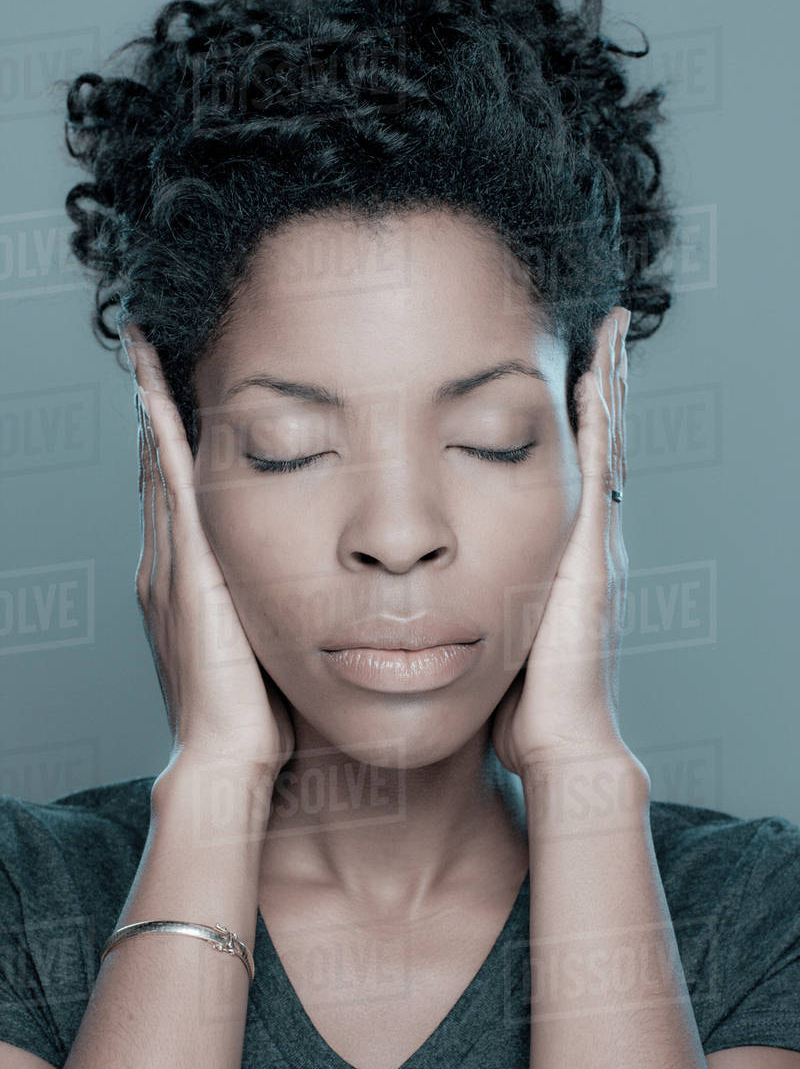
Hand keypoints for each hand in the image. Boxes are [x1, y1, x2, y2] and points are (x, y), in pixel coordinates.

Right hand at [123, 326, 294, 784]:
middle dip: (157, 415)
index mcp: (186, 584)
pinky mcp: (189, 570)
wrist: (226, 758)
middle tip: (155, 356)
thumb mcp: (260, 648)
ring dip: (155, 413)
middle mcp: (169, 566)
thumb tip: (301, 591)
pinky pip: (171, 488)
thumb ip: (266, 611)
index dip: (174, 449)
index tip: (178, 402)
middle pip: (159, 472)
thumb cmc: (255, 714)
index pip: (178, 499)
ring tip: (150, 357)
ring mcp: (172, 566)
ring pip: (160, 470)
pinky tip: (161, 393)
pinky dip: (164, 439)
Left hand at [490, 306, 638, 778]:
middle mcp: (587, 538)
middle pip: (597, 444)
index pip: (570, 472)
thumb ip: (486, 606)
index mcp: (563, 556)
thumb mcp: (501, 634)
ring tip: (612, 331)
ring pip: (604, 444)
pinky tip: (595, 370)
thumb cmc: (521, 697)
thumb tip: (442, 595)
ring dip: (608, 386)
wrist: (557, 738)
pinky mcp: (590, 547)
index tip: (568, 373)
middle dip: (602, 387)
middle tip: (606, 331)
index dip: (572, 424)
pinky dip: (600, 419)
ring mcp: (595, 540)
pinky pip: (598, 466)